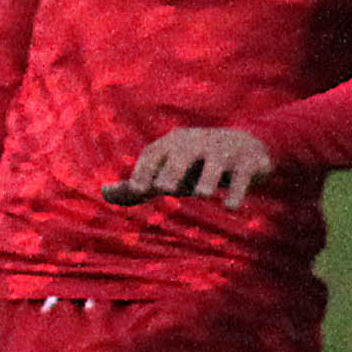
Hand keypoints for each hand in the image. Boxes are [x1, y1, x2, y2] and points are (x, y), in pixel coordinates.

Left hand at [105, 125, 275, 210]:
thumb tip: (104, 193)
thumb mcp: (167, 174)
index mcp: (174, 144)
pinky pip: (242, 176)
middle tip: (163, 188)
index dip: (145, 169)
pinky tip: (231, 208)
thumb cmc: (194, 166)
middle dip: (174, 169)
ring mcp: (224, 151)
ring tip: (203, 195)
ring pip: (215, 163)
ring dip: (208, 178)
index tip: (137, 189)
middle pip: (183, 154)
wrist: (247, 148)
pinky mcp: (248, 163)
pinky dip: (237, 191)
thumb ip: (137, 186)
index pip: (154, 153)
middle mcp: (197, 143)